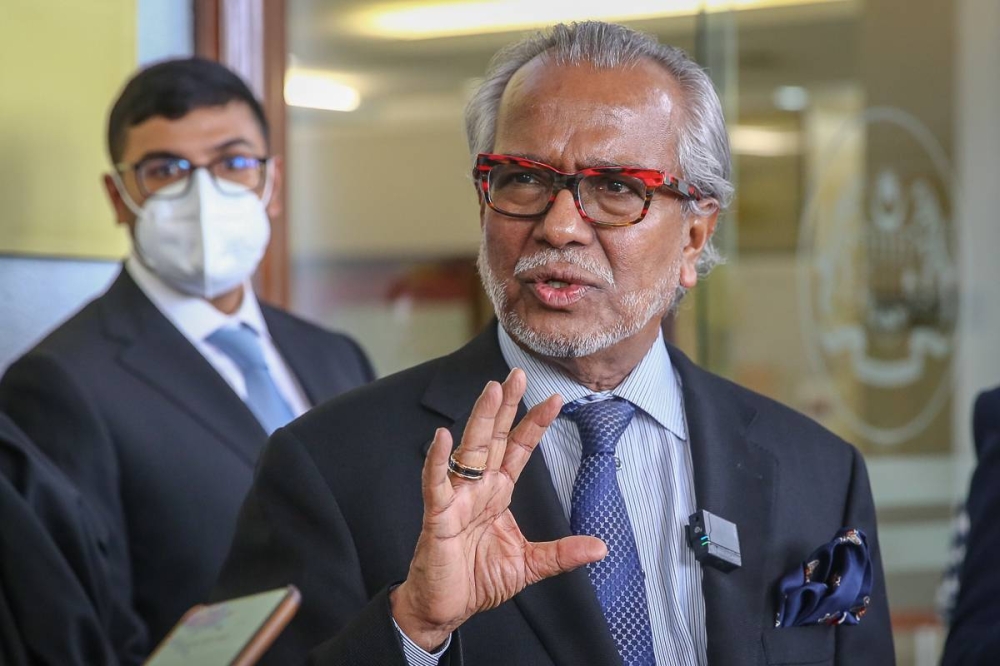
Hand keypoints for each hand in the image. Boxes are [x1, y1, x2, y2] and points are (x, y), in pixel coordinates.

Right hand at [390, 368, 606, 650]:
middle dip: (506, 406)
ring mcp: (457, 499)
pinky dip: (436, 461)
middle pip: (494, 438)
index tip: (556, 399)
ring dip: (480, 420)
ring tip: (491, 390)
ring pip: (469, 450)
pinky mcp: (437, 516)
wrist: (444, 607)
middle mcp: (477, 488)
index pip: (519, 450)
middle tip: (516, 374)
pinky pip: (435, 484)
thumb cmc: (477, 580)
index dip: (535, 425)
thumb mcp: (528, 565)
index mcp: (497, 493)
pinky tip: (441, 438)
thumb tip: (601, 547)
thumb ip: (561, 553)